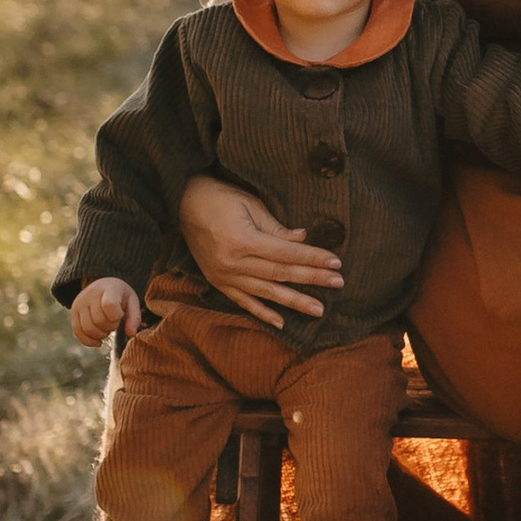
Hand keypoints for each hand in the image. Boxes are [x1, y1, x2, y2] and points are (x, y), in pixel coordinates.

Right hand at [71, 276, 143, 345]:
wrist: (102, 286)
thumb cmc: (120, 296)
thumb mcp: (132, 302)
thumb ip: (134, 317)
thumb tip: (131, 334)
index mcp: (108, 289)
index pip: (109, 305)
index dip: (116, 317)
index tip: (120, 315)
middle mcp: (90, 295)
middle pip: (99, 321)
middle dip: (110, 327)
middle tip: (114, 322)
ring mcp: (79, 304)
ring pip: (88, 329)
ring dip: (100, 335)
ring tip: (106, 328)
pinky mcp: (74, 313)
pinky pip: (78, 332)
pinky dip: (89, 341)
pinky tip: (98, 341)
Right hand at [178, 173, 342, 329]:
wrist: (183, 203)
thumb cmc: (220, 197)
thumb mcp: (250, 205)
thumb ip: (276, 229)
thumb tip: (303, 240)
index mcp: (242, 241)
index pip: (287, 254)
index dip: (313, 258)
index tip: (336, 263)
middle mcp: (233, 263)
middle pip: (281, 274)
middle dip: (312, 279)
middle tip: (338, 284)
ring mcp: (224, 276)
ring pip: (266, 293)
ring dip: (294, 302)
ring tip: (319, 310)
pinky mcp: (217, 282)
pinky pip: (244, 302)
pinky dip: (262, 313)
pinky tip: (281, 323)